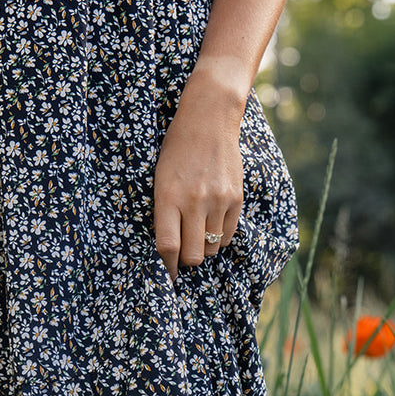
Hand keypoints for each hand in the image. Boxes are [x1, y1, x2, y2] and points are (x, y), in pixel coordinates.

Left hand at [153, 73, 244, 283]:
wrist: (209, 120)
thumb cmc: (176, 151)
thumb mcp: (159, 180)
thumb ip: (164, 213)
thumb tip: (170, 251)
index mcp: (168, 197)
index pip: (167, 247)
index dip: (166, 268)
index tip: (166, 275)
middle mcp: (194, 202)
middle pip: (192, 256)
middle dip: (185, 261)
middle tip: (181, 254)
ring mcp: (218, 201)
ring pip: (210, 249)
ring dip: (201, 248)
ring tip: (196, 232)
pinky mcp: (235, 199)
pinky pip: (227, 237)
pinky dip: (217, 238)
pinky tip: (210, 224)